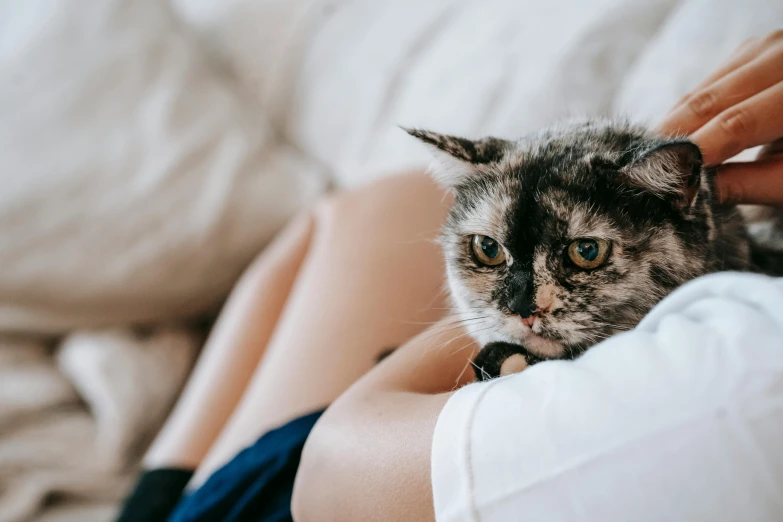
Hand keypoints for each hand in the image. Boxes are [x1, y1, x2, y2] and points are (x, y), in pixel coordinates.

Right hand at [656, 31, 782, 204]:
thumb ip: (744, 184)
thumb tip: (688, 191)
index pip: (738, 123)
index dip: (695, 151)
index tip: (662, 178)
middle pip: (712, 100)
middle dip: (672, 136)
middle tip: (641, 167)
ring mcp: (765, 48)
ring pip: (703, 90)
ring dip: (673, 124)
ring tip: (650, 156)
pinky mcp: (749, 52)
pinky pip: (706, 83)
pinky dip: (685, 112)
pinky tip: (671, 136)